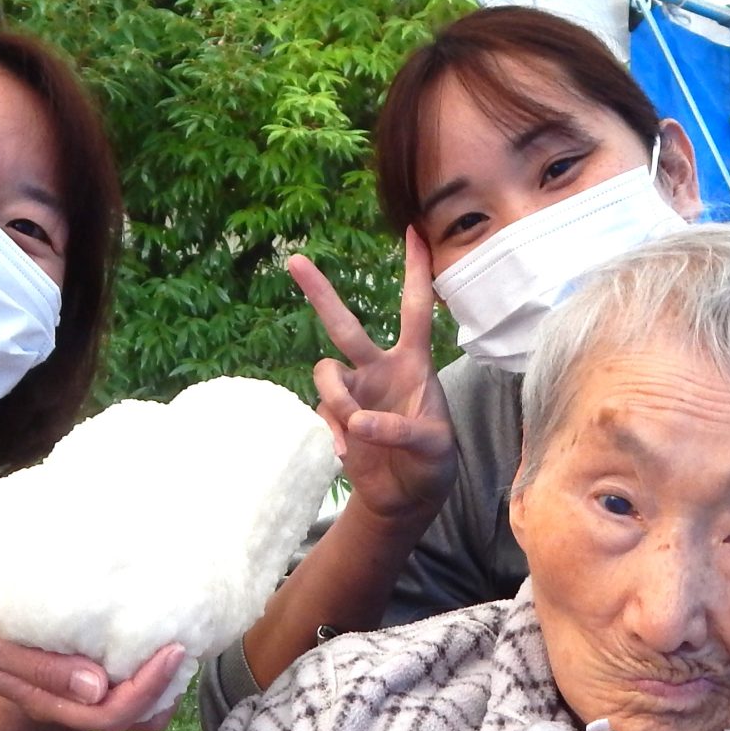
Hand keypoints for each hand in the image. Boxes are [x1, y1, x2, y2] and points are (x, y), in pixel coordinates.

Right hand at [0, 587, 187, 730]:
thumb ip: (45, 670)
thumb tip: (99, 686)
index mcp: (50, 704)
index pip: (110, 714)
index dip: (148, 689)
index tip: (173, 650)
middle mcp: (69, 704)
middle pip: (129, 717)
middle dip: (164, 689)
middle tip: (187, 644)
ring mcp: (74, 691)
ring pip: (130, 707)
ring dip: (160, 685)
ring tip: (181, 647)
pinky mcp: (78, 672)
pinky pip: (120, 682)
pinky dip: (144, 668)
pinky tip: (154, 641)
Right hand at [290, 231, 456, 526]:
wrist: (405, 498)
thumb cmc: (431, 464)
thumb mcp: (433, 448)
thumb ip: (403, 431)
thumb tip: (360, 421)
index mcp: (412, 363)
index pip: (414, 309)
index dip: (415, 271)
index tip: (413, 232)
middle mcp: (377, 369)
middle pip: (344, 324)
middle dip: (320, 293)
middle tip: (296, 260)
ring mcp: (352, 392)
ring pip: (325, 374)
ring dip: (336, 398)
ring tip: (354, 428)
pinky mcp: (334, 418)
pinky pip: (322, 413)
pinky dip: (332, 433)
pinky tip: (345, 452)